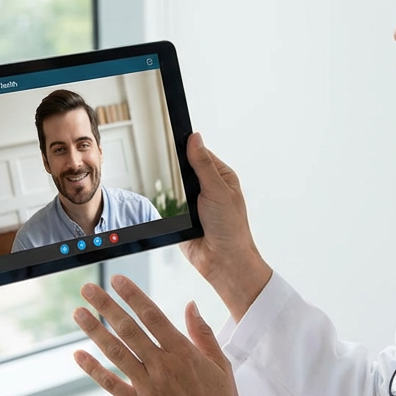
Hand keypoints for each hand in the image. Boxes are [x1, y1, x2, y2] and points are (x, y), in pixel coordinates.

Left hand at [72, 274, 261, 395]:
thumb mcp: (221, 365)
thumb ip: (203, 334)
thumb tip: (190, 305)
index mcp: (183, 352)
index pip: (152, 315)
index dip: (132, 295)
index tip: (117, 280)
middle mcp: (163, 365)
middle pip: (129, 328)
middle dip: (106, 306)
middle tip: (88, 289)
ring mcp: (148, 386)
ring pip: (116, 352)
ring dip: (95, 330)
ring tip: (79, 314)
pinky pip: (111, 385)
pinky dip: (93, 369)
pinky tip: (79, 355)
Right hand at [180, 133, 272, 319]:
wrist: (222, 262)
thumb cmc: (230, 228)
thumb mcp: (217, 190)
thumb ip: (203, 165)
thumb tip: (194, 138)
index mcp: (223, 178)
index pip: (202, 153)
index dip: (189, 146)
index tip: (173, 134)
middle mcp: (210, 189)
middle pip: (186, 168)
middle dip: (177, 167)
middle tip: (164, 159)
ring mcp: (196, 204)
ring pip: (177, 186)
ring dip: (173, 188)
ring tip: (166, 183)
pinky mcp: (184, 218)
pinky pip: (171, 205)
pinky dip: (168, 204)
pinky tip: (166, 202)